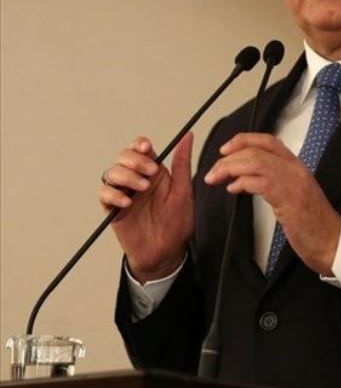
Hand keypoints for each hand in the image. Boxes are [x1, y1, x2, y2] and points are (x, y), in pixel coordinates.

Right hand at [100, 133, 193, 281]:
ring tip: (142, 189)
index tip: (148, 149)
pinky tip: (127, 202)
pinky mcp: (113, 209)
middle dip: (135, 160)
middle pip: (123, 157)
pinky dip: (113, 194)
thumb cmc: (177, 222)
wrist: (167, 251)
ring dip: (126, 176)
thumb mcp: (184, 190)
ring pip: (112, 172)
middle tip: (150, 174)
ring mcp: (124, 193)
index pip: (140, 148)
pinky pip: (104, 194)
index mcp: (153, 172)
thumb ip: (182, 163)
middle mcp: (136, 179)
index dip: (139, 145)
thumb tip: (188, 136)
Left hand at [203, 133, 340, 275]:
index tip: (225, 149)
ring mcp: (293, 182)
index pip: (268, 141)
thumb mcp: (293, 194)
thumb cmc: (312, 222)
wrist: (331, 240)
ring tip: (216, 178)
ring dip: (230, 168)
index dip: (243, 140)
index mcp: (296, 165)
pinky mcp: (288, 198)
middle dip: (229, 158)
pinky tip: (233, 190)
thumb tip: (246, 178)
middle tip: (214, 171)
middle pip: (256, 150)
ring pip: (255, 162)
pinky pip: (259, 182)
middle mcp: (295, 169)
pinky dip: (241, 183)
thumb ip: (274, 182)